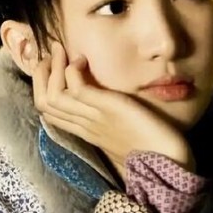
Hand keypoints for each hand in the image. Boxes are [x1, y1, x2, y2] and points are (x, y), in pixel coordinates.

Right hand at [32, 42, 194, 177]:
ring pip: (52, 96)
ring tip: (60, 50)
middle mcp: (85, 125)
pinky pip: (76, 88)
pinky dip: (72, 71)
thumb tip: (109, 102)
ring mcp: (94, 117)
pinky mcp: (108, 108)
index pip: (50, 112)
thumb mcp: (128, 130)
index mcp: (88, 133)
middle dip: (41, 74)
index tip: (51, 67)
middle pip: (44, 103)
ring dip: (52, 68)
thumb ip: (113, 119)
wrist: (171, 162)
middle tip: (50, 53)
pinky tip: (81, 60)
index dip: (44, 87)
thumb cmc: (157, 148)